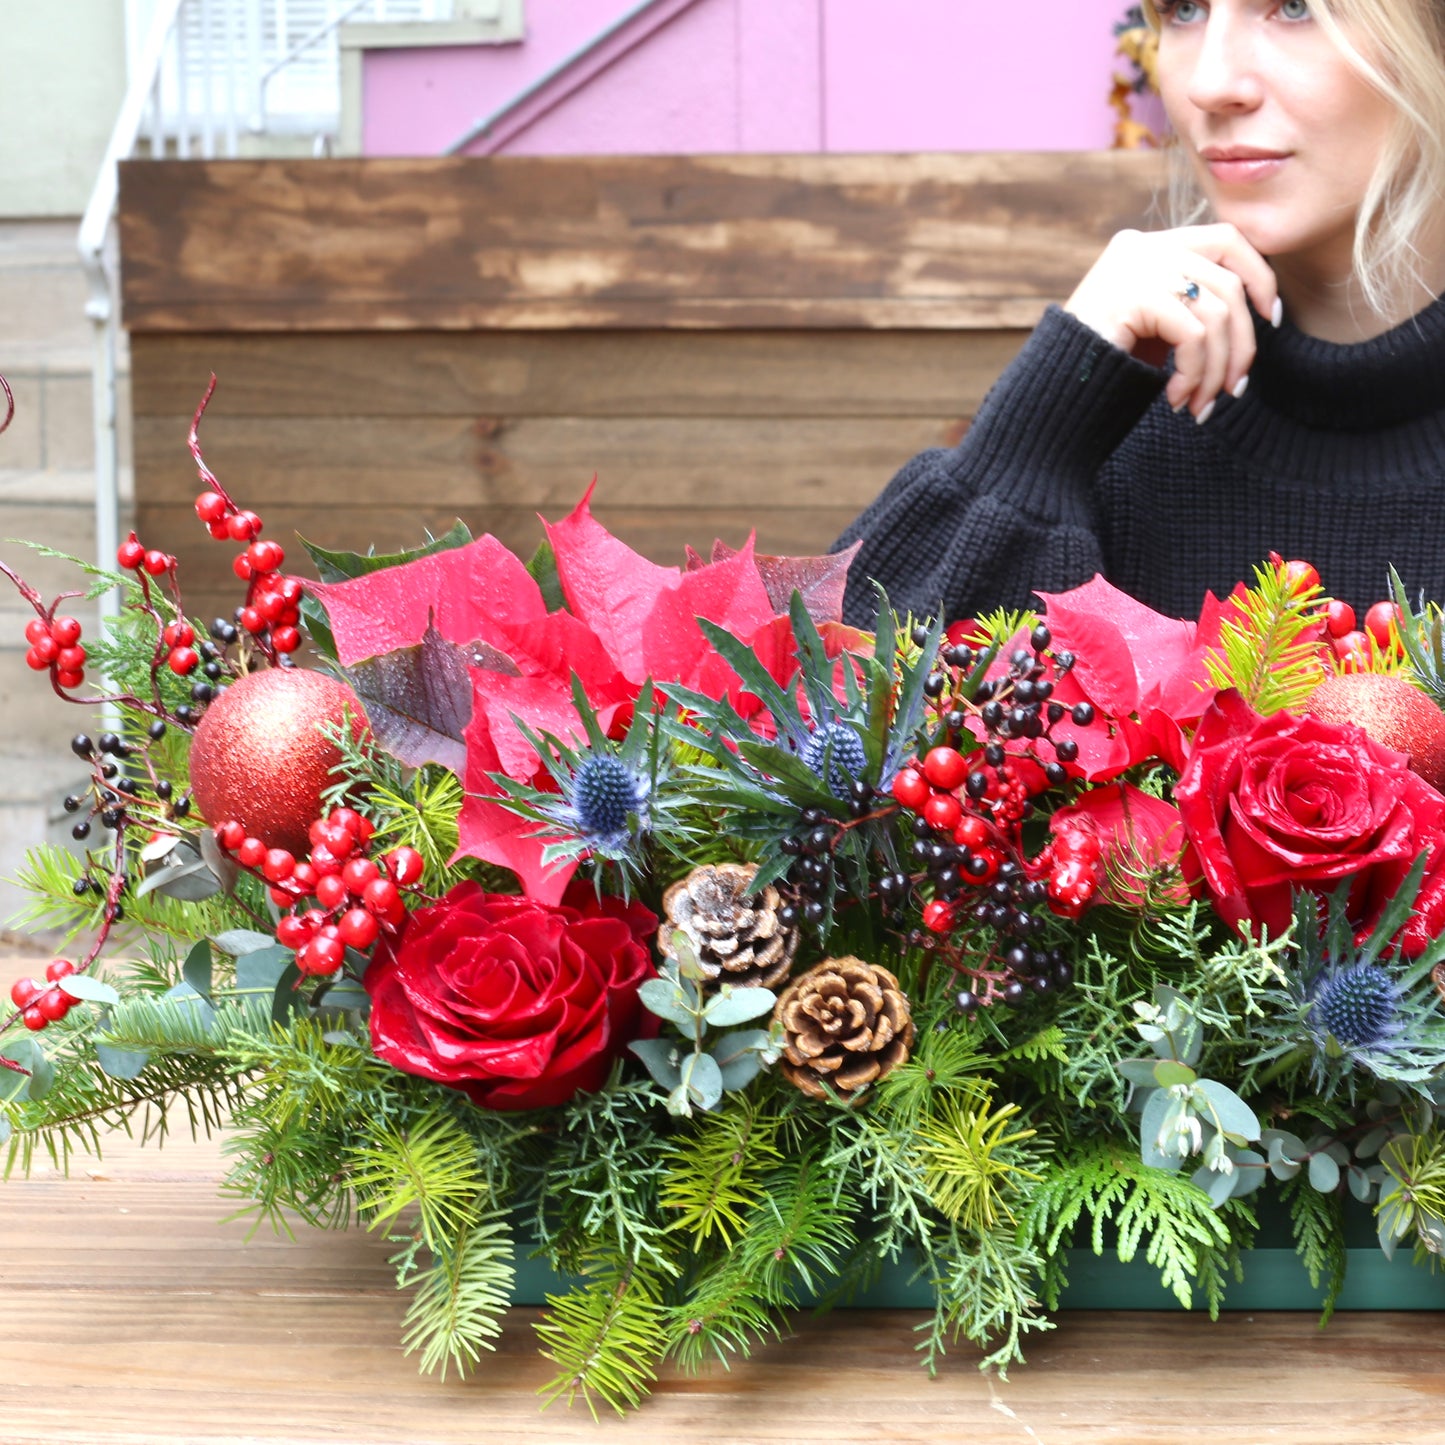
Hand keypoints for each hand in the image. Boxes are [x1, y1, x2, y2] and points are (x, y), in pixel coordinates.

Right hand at [1064, 224, 1281, 420]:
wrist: (1048, 390)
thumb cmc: (1100, 365)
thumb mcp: (1153, 325)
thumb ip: (1191, 305)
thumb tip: (1258, 316)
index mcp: (1148, 245)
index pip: (1227, 239)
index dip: (1260, 276)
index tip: (1271, 319)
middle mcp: (1144, 247)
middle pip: (1228, 285)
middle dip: (1242, 344)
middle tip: (1234, 390)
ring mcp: (1137, 267)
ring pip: (1216, 314)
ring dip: (1216, 370)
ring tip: (1200, 405)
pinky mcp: (1134, 295)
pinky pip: (1194, 336)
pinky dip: (1194, 374)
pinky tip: (1176, 398)